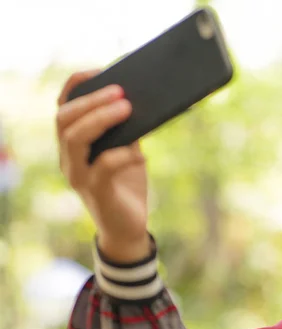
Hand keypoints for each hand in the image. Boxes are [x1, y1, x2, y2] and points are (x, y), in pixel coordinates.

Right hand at [56, 70, 149, 261]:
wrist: (129, 228)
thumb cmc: (126, 185)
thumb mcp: (127, 151)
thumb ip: (126, 130)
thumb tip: (139, 100)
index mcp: (73, 144)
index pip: (63, 107)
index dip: (76, 86)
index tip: (98, 70)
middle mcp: (69, 158)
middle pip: (64, 119)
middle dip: (92, 100)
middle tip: (121, 91)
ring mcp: (78, 176)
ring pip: (74, 138)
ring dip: (100, 119)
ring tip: (127, 108)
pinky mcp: (96, 193)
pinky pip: (102, 167)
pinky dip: (122, 155)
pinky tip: (140, 153)